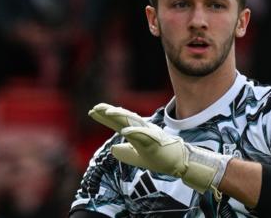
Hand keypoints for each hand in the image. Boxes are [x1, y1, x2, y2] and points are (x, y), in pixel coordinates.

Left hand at [88, 103, 231, 198]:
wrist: (179, 163)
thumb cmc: (159, 158)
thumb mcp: (137, 157)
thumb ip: (125, 152)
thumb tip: (113, 149)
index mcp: (136, 132)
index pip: (117, 123)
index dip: (105, 117)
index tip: (92, 111)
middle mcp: (142, 130)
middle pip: (123, 118)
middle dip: (109, 113)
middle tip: (95, 108)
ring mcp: (149, 134)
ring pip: (133, 122)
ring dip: (121, 116)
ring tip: (108, 112)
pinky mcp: (156, 141)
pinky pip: (144, 135)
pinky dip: (135, 132)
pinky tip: (124, 131)